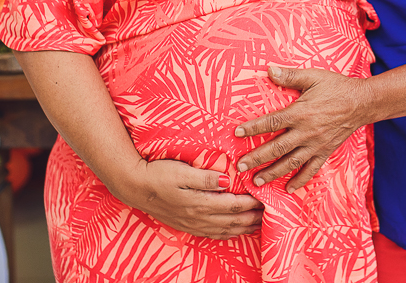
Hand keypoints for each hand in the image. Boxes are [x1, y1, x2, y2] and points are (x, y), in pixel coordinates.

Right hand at [112, 158, 262, 239]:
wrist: (135, 187)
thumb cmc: (159, 173)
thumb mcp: (182, 170)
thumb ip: (206, 177)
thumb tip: (227, 180)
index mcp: (200, 202)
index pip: (234, 205)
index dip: (252, 203)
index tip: (265, 197)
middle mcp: (198, 217)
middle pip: (233, 221)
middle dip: (253, 218)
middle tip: (269, 213)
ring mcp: (192, 223)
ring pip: (225, 230)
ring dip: (244, 228)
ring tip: (259, 224)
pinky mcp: (186, 225)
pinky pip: (212, 235)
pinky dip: (228, 234)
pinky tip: (235, 232)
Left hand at [234, 66, 371, 192]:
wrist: (361, 102)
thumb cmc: (336, 87)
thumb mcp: (313, 76)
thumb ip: (290, 75)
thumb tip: (268, 70)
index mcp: (300, 112)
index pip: (271, 122)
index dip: (253, 128)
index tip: (237, 133)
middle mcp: (306, 131)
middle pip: (277, 147)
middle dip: (257, 158)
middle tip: (240, 167)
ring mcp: (315, 144)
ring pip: (291, 162)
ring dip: (273, 173)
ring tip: (257, 181)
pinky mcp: (325, 151)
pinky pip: (311, 169)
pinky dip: (300, 180)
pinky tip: (289, 188)